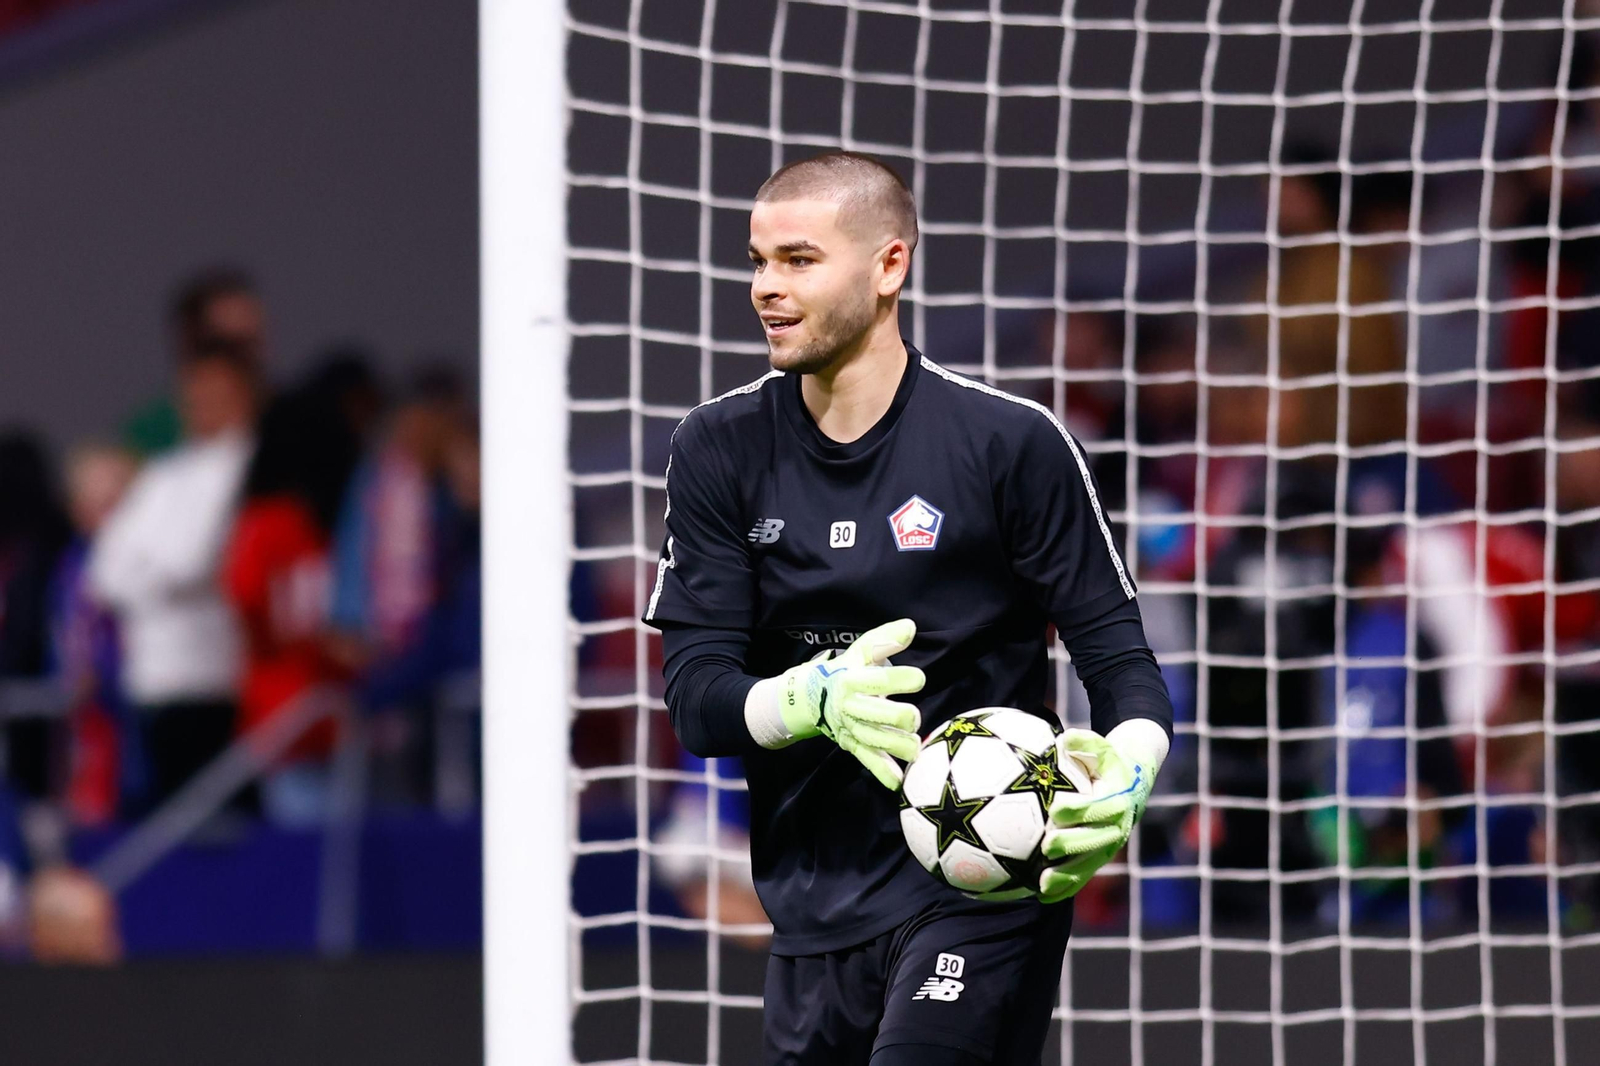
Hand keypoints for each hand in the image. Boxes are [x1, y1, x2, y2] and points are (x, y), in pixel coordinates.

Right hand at [763, 619, 925, 788]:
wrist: (811, 697)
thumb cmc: (848, 669)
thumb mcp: (863, 650)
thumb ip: (886, 638)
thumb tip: (910, 627)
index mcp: (852, 679)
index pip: (876, 679)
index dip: (899, 680)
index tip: (919, 679)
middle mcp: (850, 705)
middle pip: (875, 714)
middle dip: (899, 717)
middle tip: (913, 717)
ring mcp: (851, 728)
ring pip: (875, 740)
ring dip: (897, 745)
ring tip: (915, 747)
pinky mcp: (852, 745)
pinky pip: (867, 760)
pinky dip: (882, 772)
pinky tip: (898, 781)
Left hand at [1038, 727, 1156, 902]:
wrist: (1133, 783)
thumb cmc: (1108, 762)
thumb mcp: (1102, 746)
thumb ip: (1085, 741)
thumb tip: (1065, 739)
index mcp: (1117, 799)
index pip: (1098, 807)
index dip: (1079, 810)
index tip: (1055, 810)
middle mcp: (1117, 827)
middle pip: (1094, 840)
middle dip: (1071, 845)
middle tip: (1047, 846)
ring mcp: (1109, 846)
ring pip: (1089, 865)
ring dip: (1066, 876)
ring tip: (1042, 884)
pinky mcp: (1101, 858)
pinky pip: (1083, 876)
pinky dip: (1064, 888)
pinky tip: (1041, 896)